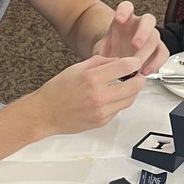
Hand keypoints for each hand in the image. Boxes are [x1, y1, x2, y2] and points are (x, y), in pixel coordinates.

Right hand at [32, 54, 149, 135]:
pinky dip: (119, 102)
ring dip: (131, 91)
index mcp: (92, 78)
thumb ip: (100, 62)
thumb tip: (118, 61)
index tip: (134, 62)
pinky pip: (119, 109)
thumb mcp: (76, 68)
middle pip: (135, 85)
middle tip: (136, 75)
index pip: (126, 67)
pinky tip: (110, 97)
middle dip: (139, 78)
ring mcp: (102, 111)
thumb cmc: (56, 91)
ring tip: (124, 85)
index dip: (134, 62)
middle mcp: (99, 95)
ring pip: (130, 99)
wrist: (45, 113)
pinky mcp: (102, 121)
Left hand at [92, 2, 168, 75]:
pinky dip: (156, 63)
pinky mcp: (158, 49)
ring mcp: (151, 36)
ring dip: (146, 52)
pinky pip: (163, 53)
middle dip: (142, 32)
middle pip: (148, 20)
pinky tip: (145, 71)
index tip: (118, 20)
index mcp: (125, 19)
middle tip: (135, 45)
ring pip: (155, 38)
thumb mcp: (101, 49)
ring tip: (137, 65)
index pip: (127, 7)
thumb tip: (102, 60)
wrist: (116, 59)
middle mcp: (140, 24)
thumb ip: (101, 52)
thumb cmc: (110, 49)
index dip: (124, 11)